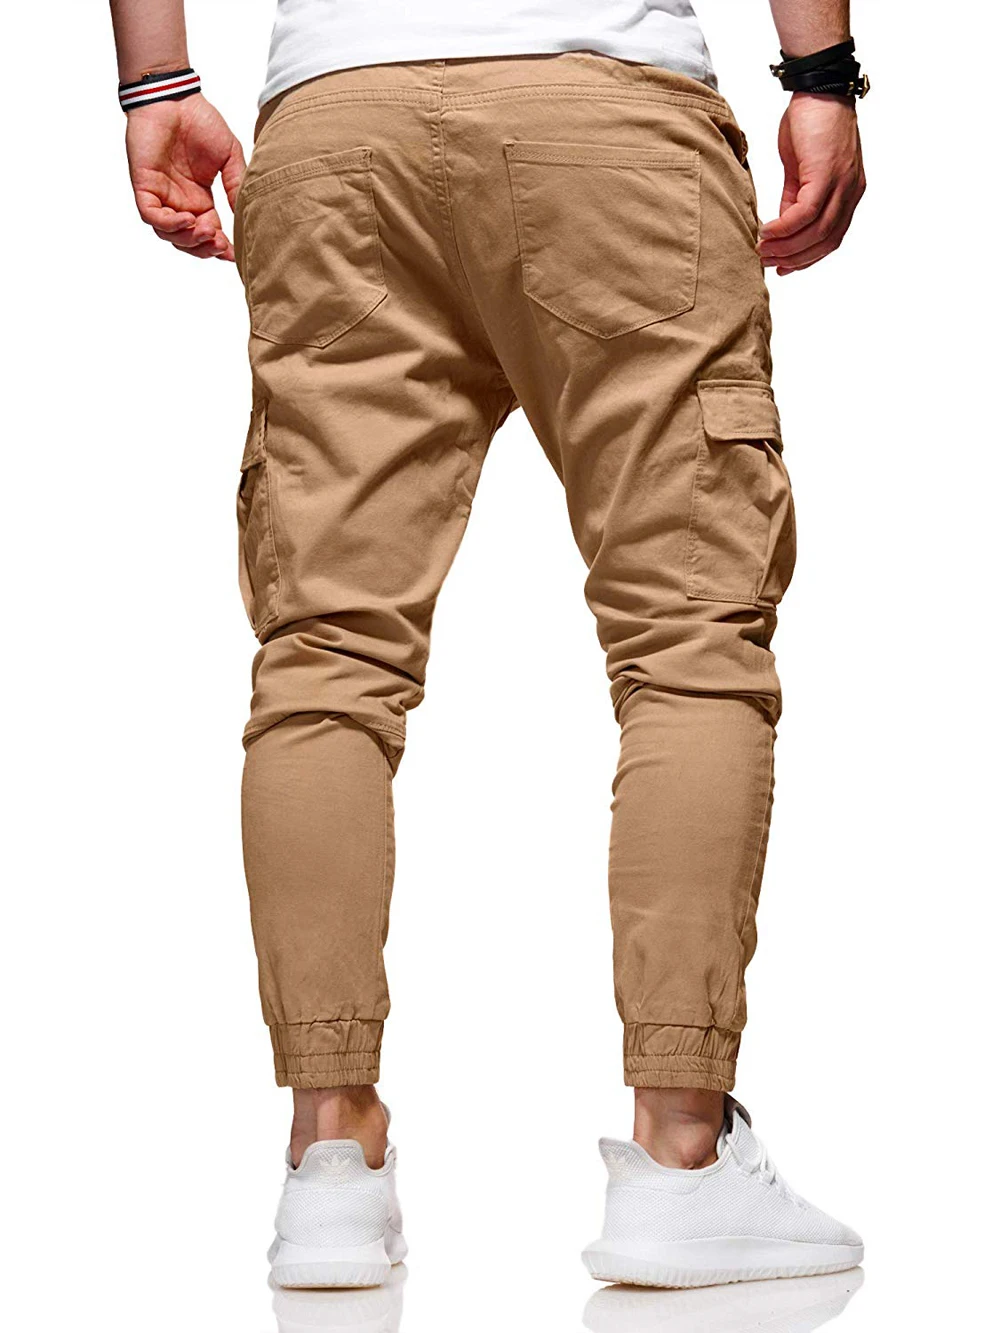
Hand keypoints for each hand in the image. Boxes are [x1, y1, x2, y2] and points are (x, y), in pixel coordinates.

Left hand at [125, 94, 245, 259]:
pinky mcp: (144, 185)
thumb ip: (236, 185)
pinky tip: (187, 220)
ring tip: (207, 231)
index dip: (220, 247)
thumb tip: (245, 214)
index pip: (209, 233)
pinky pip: (151, 216)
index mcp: (200, 199)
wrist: (173, 96)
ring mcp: (161, 195)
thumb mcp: (229, 157)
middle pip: (188, 241)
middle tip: (220, 244)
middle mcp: (180, 202)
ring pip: (169, 235)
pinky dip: (168, 224)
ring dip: (188, 240)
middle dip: (205, 249)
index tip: (235, 253)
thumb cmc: (200, 120)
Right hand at [758, 93, 865, 275]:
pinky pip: (805, 214)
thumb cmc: (812, 120)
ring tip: (763, 250)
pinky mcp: (827, 174)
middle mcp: (851, 191)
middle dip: (795, 258)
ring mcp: (842, 184)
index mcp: (848, 191)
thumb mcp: (802, 166)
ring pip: (816, 233)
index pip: (831, 237)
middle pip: (825, 242)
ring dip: (787, 247)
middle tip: (768, 262)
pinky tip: (767, 232)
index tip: (784, 267)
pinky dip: (784, 228)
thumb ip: (796, 196)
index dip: (807, 258)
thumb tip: (784, 222)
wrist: (820, 87)